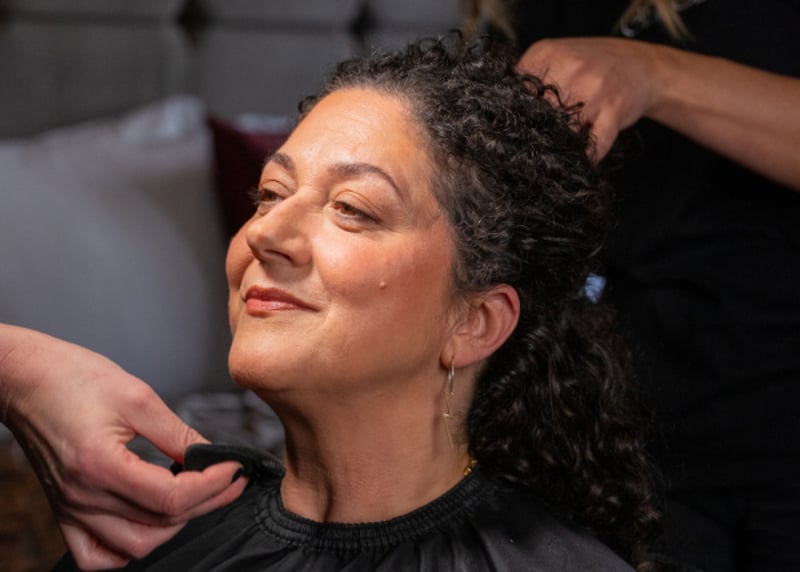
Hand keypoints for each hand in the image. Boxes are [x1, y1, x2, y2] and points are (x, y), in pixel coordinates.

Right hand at [0, 326, 246, 569]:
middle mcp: (82, 497)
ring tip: (196, 495)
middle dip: (206, 503)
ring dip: (173, 526)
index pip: (171, 497)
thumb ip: (177, 432)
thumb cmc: (74, 377)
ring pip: (134, 546)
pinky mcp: (64, 510)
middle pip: (159, 523)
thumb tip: (211, 454)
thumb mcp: (136, 396)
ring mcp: (70, 509)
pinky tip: (150, 523)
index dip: (212, 486)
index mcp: (101, 465)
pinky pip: (96, 555)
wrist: (24, 378)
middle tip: (230, 480)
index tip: (235, 468)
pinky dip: (129, 547)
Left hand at [517, 37, 663, 160]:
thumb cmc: (592, 67)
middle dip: (536, 134)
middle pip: (538, 114)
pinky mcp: (613, 111)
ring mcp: (593, 91)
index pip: (518, 91)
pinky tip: (581, 161)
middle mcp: (570, 69)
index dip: (514, 115)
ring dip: (558, 147)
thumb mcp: (556, 57)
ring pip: (562, 132)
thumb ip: (529, 77)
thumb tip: (503, 110)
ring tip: (556, 155)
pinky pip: (595, 144)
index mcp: (549, 54)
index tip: (514, 130)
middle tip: (535, 148)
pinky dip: (587, 157)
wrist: (641, 66)